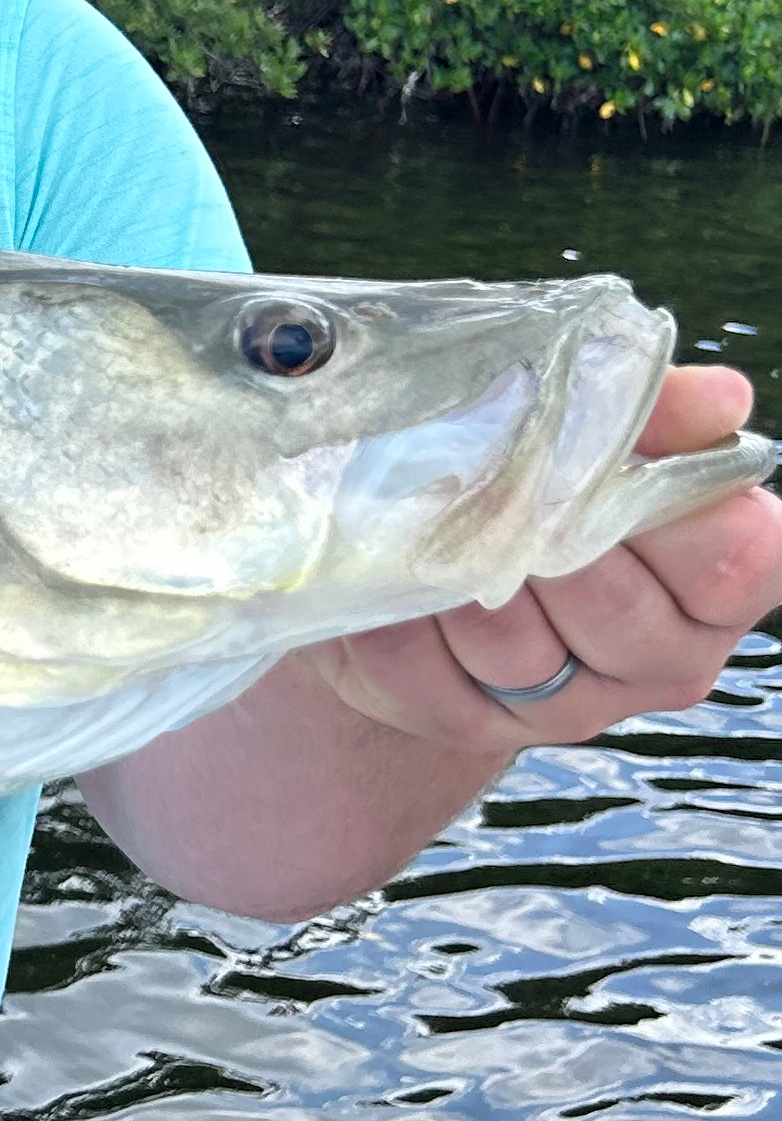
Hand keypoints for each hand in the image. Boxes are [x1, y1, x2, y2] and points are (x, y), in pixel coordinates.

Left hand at [305, 364, 781, 750]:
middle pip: (615, 607)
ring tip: (426, 519)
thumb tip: (719, 397)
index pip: (737, 560)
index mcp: (720, 582)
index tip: (604, 455)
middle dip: (544, 535)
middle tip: (493, 481)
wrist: (440, 568)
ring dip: (462, 576)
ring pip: (516, 647)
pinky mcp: (474, 723)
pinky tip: (384, 577)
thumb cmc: (545, 486)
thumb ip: (661, 414)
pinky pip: (428, 675)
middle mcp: (663, 658)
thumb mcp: (604, 437)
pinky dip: (398, 620)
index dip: (670, 504)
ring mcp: (570, 706)